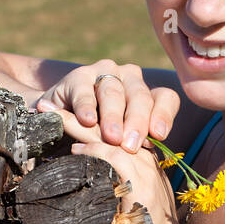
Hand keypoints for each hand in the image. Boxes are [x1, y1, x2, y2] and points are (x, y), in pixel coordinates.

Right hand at [33, 61, 179, 151]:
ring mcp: (104, 73)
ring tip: (111, 138)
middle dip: (136, 122)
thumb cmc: (98, 137)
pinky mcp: (79, 77)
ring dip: (113, 117)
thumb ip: (137, 142)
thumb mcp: (122, 141)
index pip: (165, 98)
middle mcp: (129, 78)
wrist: (59, 125)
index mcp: (146, 93)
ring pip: (114, 93)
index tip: (159, 136)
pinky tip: (86, 121)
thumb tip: (150, 150)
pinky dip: (85, 107)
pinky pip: (84, 92)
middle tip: (130, 146)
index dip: (163, 115)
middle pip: (140, 96)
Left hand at [53, 105, 187, 223]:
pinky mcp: (141, 188)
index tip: (61, 109)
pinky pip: (116, 160)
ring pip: (111, 136)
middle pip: (111, 126)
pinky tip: (76, 148)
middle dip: (78, 112)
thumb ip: (113, 187)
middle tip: (47, 103)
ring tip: (52, 114)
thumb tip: (83, 182)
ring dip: (78, 123)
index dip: (87, 116)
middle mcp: (148, 162)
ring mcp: (146, 174)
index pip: (114, 128)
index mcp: (145, 162)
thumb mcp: (129, 206)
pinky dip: (95, 151)